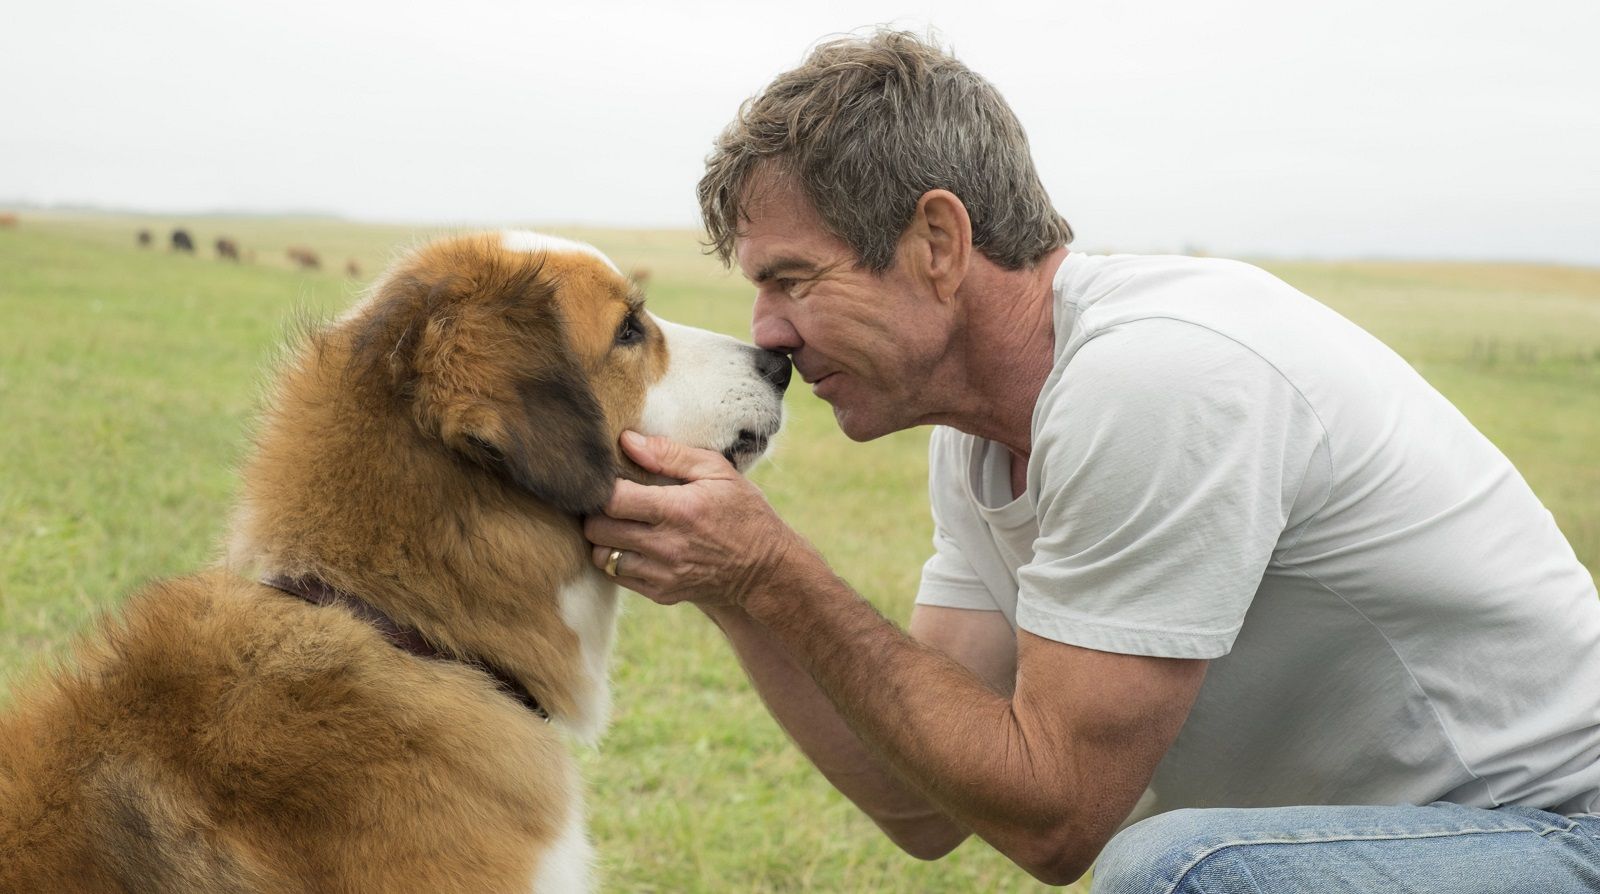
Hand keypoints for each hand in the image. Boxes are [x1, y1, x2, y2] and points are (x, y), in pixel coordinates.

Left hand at [584, 431, 802, 607]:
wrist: (765, 570)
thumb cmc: (742, 512)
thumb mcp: (718, 472)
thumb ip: (670, 454)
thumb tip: (627, 441)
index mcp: (678, 509)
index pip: (612, 499)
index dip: (601, 486)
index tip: (609, 478)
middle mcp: (666, 545)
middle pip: (598, 529)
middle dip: (597, 511)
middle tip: (611, 500)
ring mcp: (662, 573)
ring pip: (602, 556)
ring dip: (604, 539)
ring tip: (622, 524)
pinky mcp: (660, 593)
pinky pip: (617, 576)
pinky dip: (618, 559)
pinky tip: (635, 545)